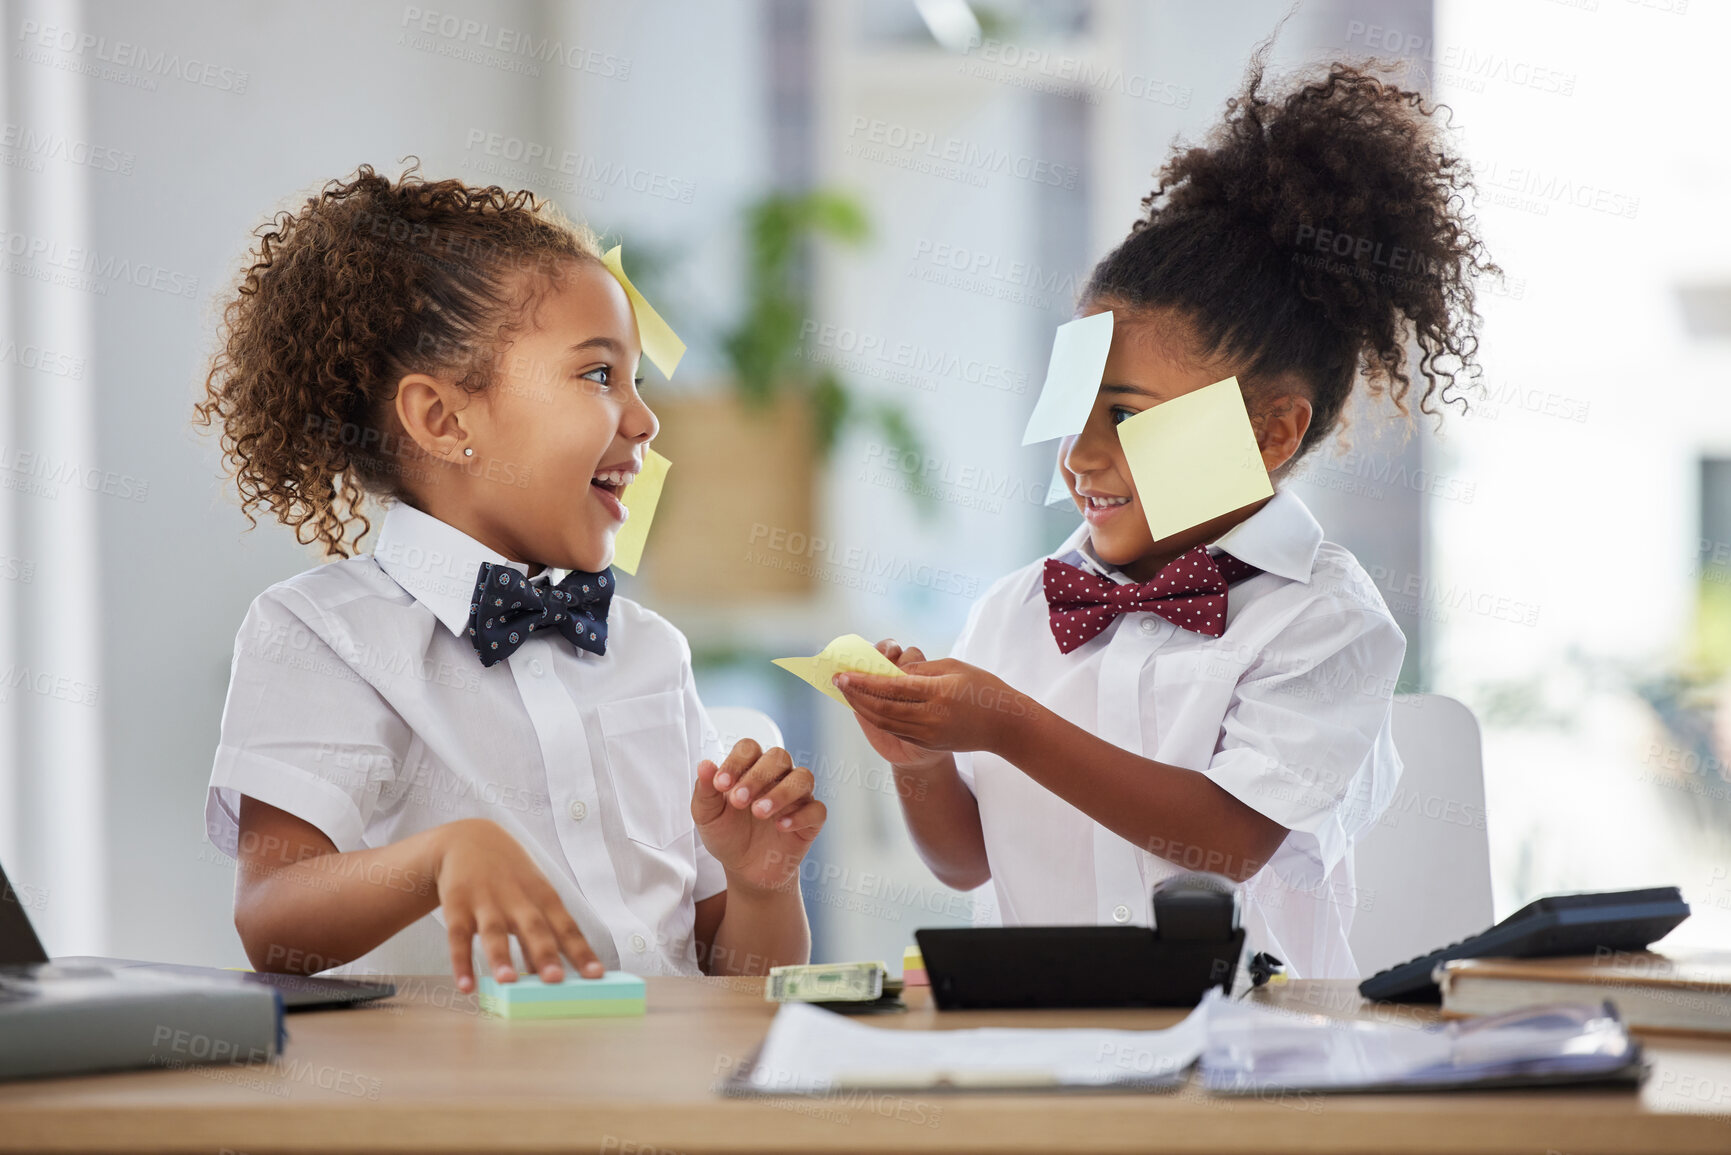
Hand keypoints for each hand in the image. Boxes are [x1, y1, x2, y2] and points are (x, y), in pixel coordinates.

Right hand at [432, 818, 602, 991]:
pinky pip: (458, 936)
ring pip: (494, 932)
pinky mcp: (457, 906)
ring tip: (507, 981)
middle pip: (534, 928)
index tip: (596, 976)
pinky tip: (466, 986)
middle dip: (545, 954)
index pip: (567, 927)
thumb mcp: (532, 894)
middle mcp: (517, 898)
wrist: (467, 838)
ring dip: (501, 957)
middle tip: (555, 980)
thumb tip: (552, 976)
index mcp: (543, 896)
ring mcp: (485, 901)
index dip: (581, 951)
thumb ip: (542, 933)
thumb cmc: (510, 876)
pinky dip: (461, 962)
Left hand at [693, 740, 825, 893]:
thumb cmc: (728, 835)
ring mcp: (797, 798)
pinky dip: (801, 816)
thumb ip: (705, 790)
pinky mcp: (811, 821)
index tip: (720, 784)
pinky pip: (817, 810)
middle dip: (758, 776)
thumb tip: (705, 765)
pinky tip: (780, 827)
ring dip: (781, 792)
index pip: (749, 748)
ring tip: (759, 812)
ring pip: (803, 778)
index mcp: (751, 768)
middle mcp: (778, 777)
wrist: (744, 869)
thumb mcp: (708, 816)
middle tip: (739, 800)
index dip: (736, 762)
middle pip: (779, 757)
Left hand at [834, 655, 1034, 755]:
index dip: (864, 680)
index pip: (892, 687)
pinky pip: (896, 730)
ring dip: (862, 707)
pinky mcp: (928, 743)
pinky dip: (877, 717)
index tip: (844, 672)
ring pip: (885, 722)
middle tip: (837, 680)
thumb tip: (891, 669)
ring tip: (848, 692)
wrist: (1005, 726)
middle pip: (882, 707)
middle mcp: (931, 717)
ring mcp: (929, 734)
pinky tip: (867, 706)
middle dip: (856, 693)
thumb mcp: (954, 667)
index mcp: (939, 693)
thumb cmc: (983, 688)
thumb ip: (920, 668)